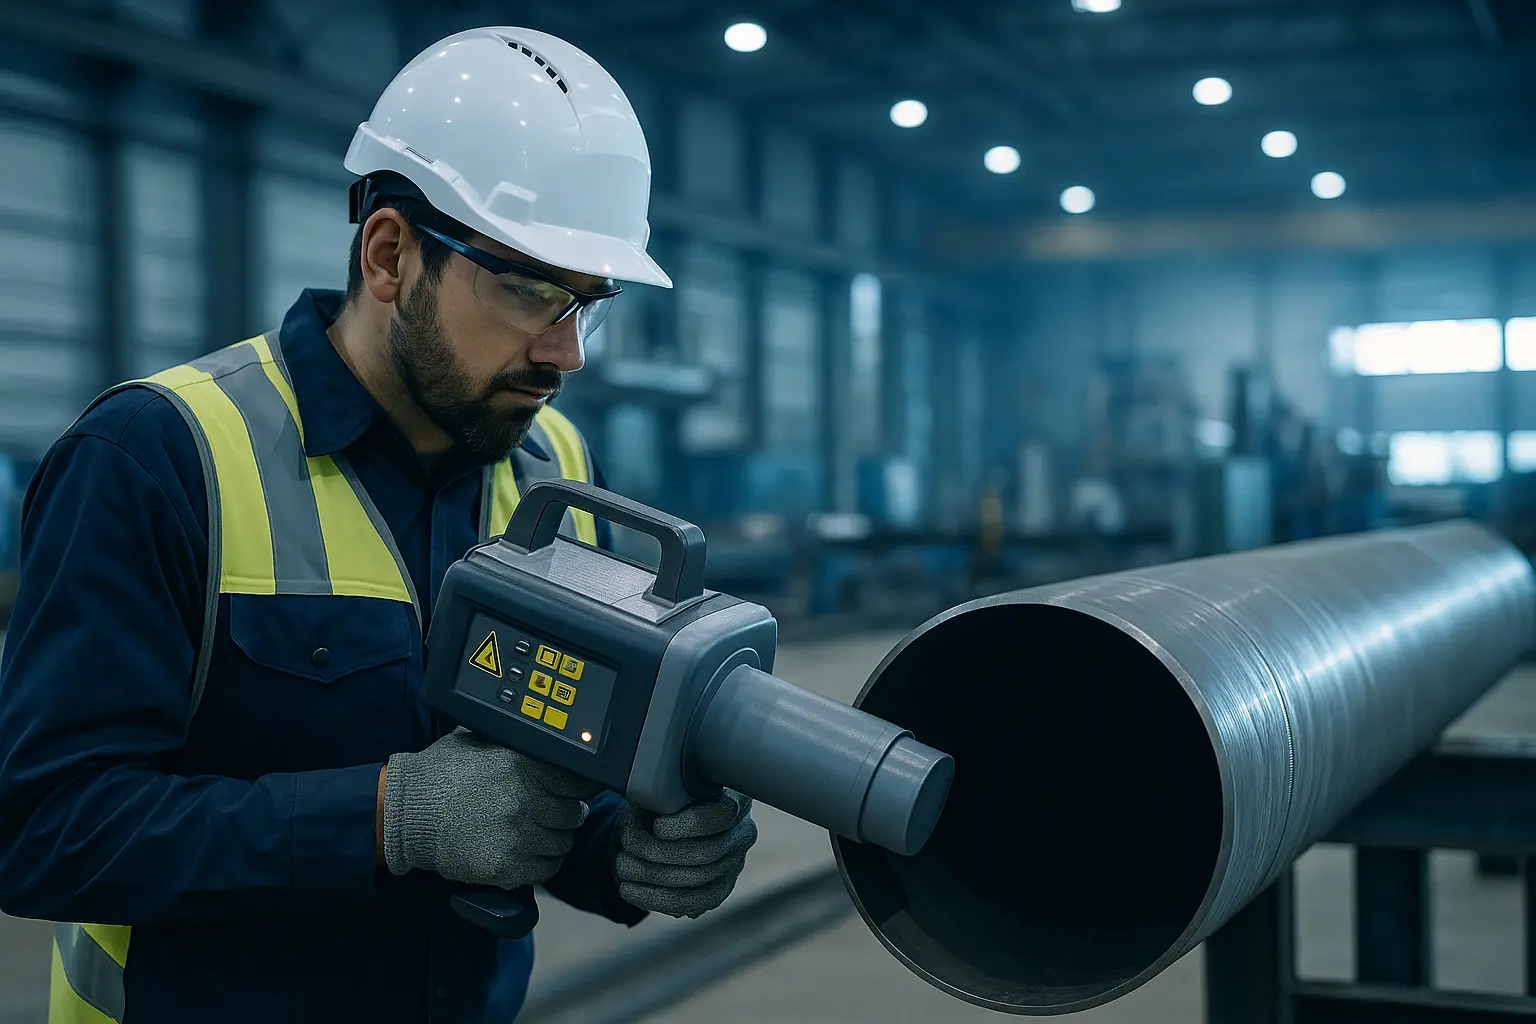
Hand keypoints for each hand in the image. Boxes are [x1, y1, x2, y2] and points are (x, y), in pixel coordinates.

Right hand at [382, 728, 599, 888]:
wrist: (406, 813)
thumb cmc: (441, 773)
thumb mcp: (479, 741)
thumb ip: (515, 744)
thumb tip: (544, 740)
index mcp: (524, 765)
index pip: (578, 780)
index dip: (579, 786)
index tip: (574, 790)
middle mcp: (527, 800)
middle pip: (574, 813)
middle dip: (566, 813)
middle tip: (554, 812)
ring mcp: (519, 836)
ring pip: (563, 843)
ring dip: (555, 839)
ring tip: (539, 833)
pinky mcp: (507, 867)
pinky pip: (546, 869)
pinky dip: (544, 863)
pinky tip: (531, 853)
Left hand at [612, 790, 756, 918]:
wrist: (664, 822)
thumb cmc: (664, 802)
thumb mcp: (662, 790)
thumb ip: (662, 800)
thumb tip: (654, 831)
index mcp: (735, 798)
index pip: (720, 816)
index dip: (688, 825)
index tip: (657, 827)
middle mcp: (743, 832)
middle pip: (708, 853)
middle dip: (662, 855)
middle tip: (627, 852)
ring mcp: (735, 864)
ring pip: (698, 880)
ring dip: (653, 877)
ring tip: (623, 869)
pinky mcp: (721, 889)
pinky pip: (693, 902)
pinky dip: (656, 899)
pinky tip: (631, 891)